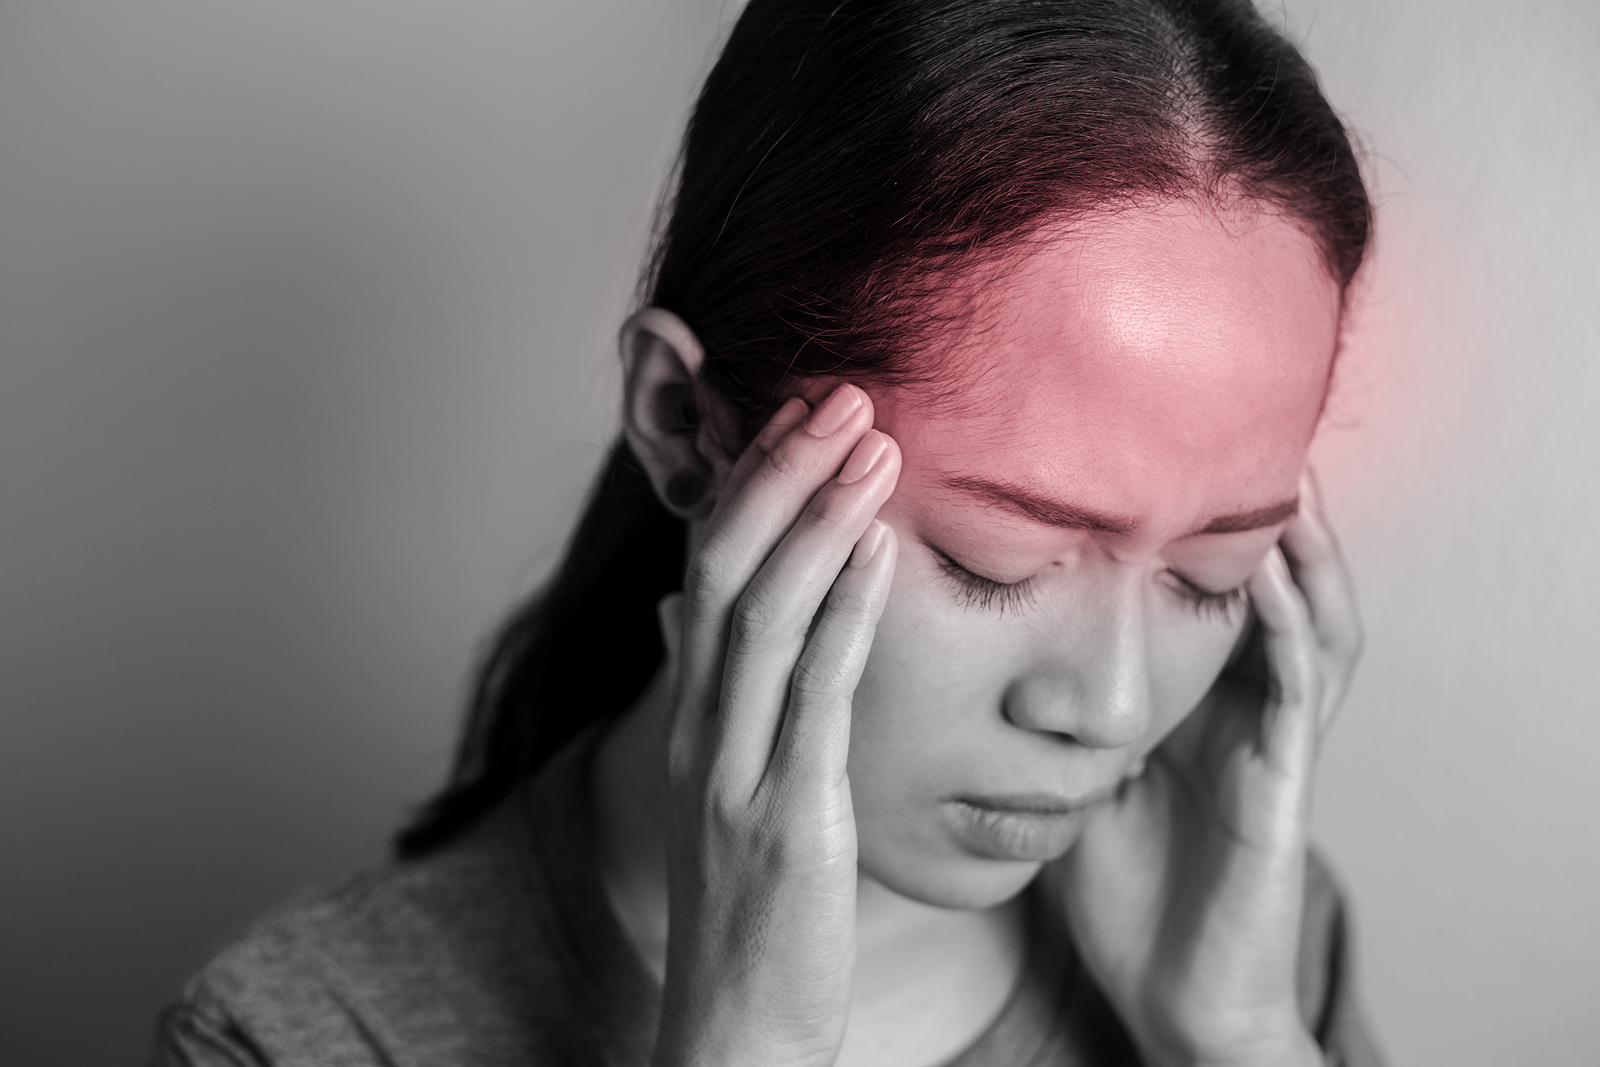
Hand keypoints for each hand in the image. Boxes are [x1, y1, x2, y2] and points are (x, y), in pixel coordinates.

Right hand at [651, 384, 901, 1066]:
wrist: (733, 1028)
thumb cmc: (752, 908)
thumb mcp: (731, 789)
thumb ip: (728, 699)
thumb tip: (704, 621)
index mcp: (695, 712)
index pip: (708, 566)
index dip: (753, 481)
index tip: (803, 413)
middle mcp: (701, 725)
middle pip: (724, 564)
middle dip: (781, 470)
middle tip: (843, 392)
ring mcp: (735, 768)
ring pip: (763, 611)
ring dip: (820, 517)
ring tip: (875, 444)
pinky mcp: (783, 815)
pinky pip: (813, 695)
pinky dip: (847, 611)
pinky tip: (885, 552)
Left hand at [1047, 472, 1360, 1066]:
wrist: (1170, 989)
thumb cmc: (1122, 884)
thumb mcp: (1079, 770)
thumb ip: (1053, 705)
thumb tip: (983, 637)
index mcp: (1195, 700)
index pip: (1203, 588)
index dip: (1189, 520)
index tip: (1147, 444)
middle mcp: (1240, 706)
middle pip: (1267, 584)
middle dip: (1255, 508)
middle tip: (1230, 421)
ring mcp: (1268, 739)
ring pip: (1306, 618)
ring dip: (1296, 545)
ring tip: (1271, 468)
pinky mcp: (1281, 782)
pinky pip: (1295, 687)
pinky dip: (1289, 623)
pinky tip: (1269, 571)